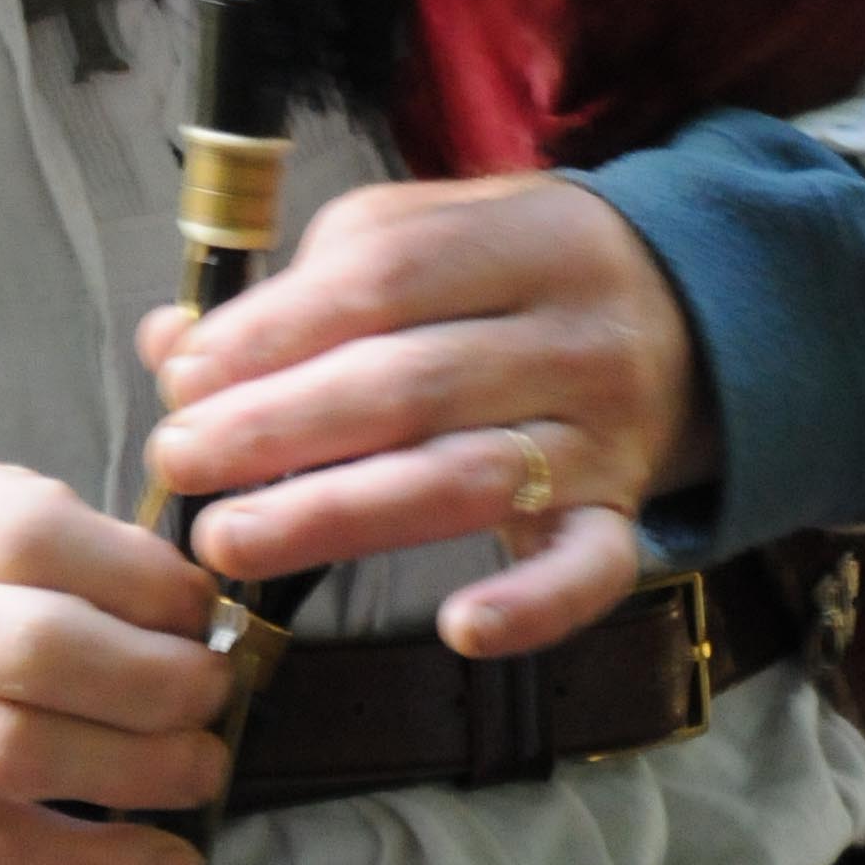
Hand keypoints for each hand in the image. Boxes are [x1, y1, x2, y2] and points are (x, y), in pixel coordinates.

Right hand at [0, 444, 230, 864]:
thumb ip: (12, 524)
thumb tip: (170, 588)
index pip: (32, 533)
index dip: (138, 578)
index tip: (197, 609)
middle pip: (35, 649)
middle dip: (153, 680)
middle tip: (212, 693)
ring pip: (18, 754)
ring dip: (136, 772)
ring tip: (202, 768)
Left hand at [140, 176, 715, 658]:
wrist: (690, 308)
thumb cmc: (513, 275)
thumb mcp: (427, 237)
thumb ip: (306, 285)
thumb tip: (173, 346)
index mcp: (522, 241)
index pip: (387, 278)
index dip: (278, 330)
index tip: (186, 376)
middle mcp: (572, 335)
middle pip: (411, 383)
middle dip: (281, 427)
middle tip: (179, 461)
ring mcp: (603, 433)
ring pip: (466, 479)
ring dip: (340, 514)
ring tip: (232, 540)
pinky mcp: (624, 515)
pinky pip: (590, 569)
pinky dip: (533, 606)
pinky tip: (460, 628)